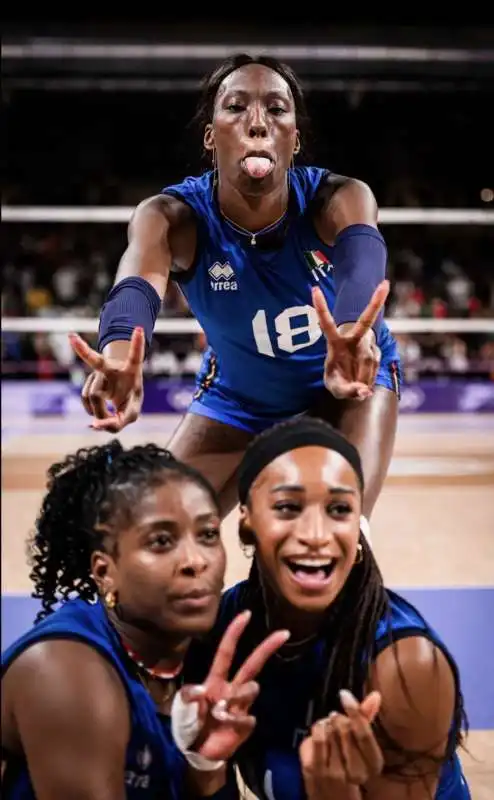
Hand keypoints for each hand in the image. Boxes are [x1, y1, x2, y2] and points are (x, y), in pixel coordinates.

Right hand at [69, 327, 144, 432]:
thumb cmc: (130, 400)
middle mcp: (113, 367)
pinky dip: (91, 412)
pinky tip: (96, 419)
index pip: (135, 356)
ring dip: (99, 413)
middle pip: (97, 361)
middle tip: (74, 342)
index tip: (139, 329)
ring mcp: (99, 372)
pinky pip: (86, 399)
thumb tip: (93, 425)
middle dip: (83, 350)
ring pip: (92, 395)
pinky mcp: (90, 381)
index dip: (137, 344)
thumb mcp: (131, 414)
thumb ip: (117, 423)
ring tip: (107, 417)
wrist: (122, 392)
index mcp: (132, 371)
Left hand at [173, 610, 289, 762]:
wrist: (197, 754)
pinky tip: (225, 729)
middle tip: (284, 632)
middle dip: (267, 647)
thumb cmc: (188, 726)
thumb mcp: (182, 710)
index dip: (235, 633)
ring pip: (251, 688)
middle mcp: (231, 688)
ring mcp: (240, 706)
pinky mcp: (246, 724)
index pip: (227, 652)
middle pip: (252, 665)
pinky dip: (235, 723)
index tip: (246, 615)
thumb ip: (189, 698)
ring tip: (220, 714)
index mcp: (215, 680)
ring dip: (238, 697)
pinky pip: (247, 718)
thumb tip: (200, 690)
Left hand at [300, 689, 382, 797]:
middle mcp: (356, 774)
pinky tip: (319, 731)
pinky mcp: (314, 770)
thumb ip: (367, 720)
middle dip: (339, 719)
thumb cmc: (348, 766)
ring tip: (329, 728)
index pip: (364, 735)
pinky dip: (317, 728)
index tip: (345, 695)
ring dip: (327, 724)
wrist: (330, 797)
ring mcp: (334, 773)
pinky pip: (316, 737)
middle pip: (345, 729)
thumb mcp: (361, 747)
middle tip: (336, 720)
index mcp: (373, 765)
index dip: (355, 712)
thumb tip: (375, 694)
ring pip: (330, 731)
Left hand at [312, 280, 388, 399]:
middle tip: (386, 284)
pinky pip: (375, 369)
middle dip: (376, 302)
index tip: (313, 288)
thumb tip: (365, 391)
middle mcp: (353, 339)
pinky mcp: (376, 354)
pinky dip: (369, 381)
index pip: (326, 323)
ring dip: (364, 378)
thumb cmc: (337, 380)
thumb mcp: (336, 388)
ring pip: (369, 361)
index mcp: (335, 342)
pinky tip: (365, 385)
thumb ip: (347, 390)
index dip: (321, 307)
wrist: (351, 382)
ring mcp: (367, 346)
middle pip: (366, 321)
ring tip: (358, 388)